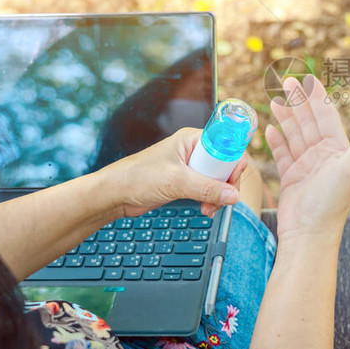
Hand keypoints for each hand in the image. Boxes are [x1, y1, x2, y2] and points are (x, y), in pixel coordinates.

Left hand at [97, 128, 243, 217]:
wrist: (116, 194)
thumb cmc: (137, 177)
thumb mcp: (176, 182)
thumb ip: (206, 188)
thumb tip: (233, 196)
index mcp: (193, 139)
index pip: (227, 146)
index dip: (234, 164)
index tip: (232, 182)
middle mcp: (194, 150)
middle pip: (226, 165)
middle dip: (226, 186)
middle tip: (220, 201)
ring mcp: (190, 166)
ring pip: (218, 180)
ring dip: (218, 196)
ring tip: (208, 209)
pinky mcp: (186, 181)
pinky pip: (208, 189)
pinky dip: (210, 199)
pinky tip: (204, 209)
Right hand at [266, 75, 349, 243]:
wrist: (310, 234)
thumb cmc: (331, 204)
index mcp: (337, 150)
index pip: (326, 117)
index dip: (317, 98)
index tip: (309, 80)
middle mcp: (322, 156)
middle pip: (308, 122)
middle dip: (298, 102)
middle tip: (286, 82)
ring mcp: (306, 166)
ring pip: (294, 135)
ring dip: (285, 118)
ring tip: (274, 101)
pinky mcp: (291, 178)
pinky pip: (283, 154)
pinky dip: (276, 141)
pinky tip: (269, 129)